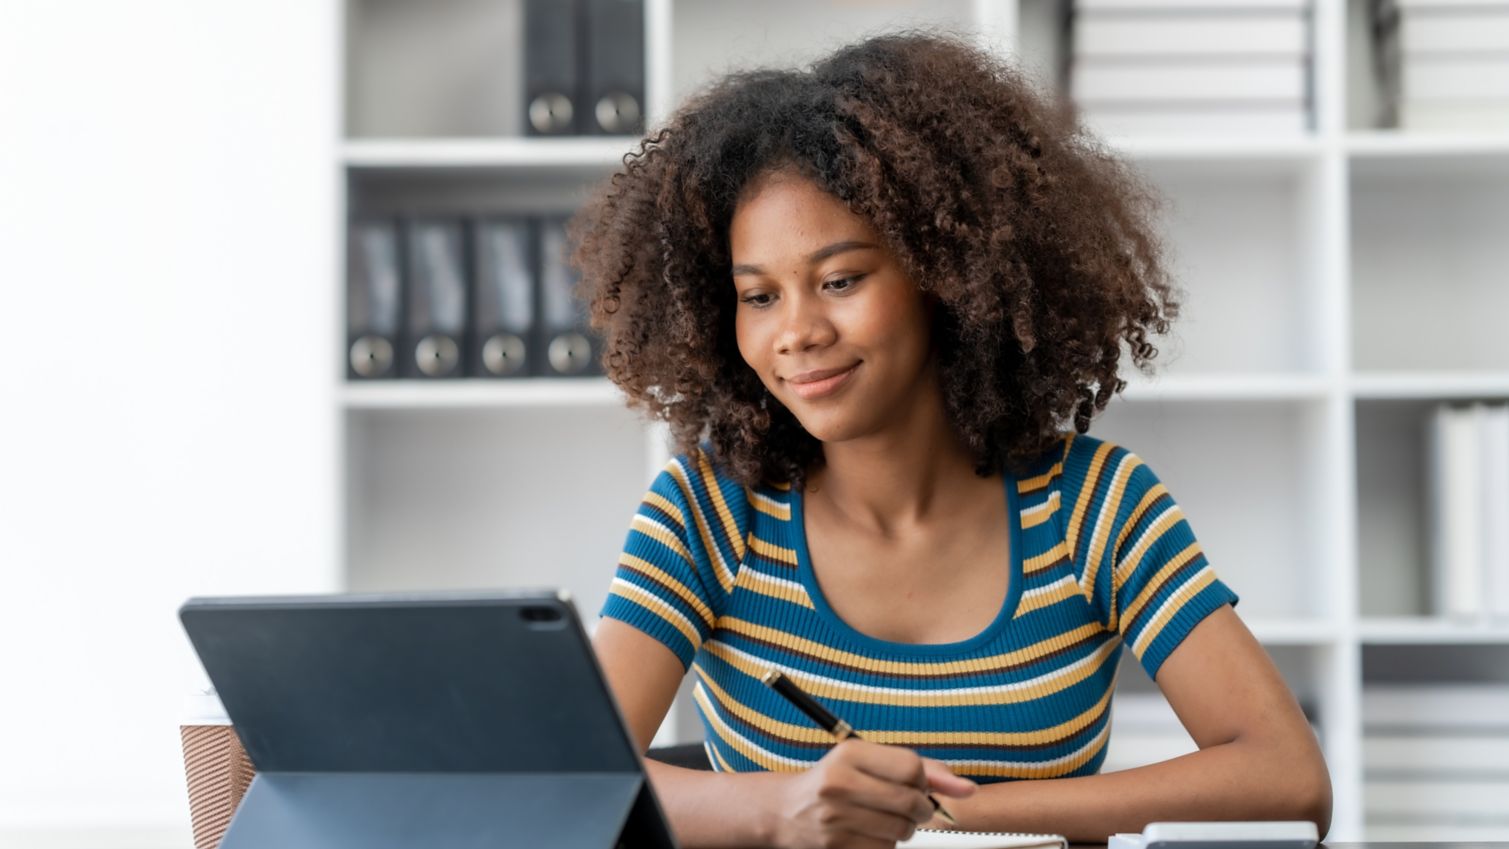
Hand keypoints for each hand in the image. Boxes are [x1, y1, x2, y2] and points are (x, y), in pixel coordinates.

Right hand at [769, 739, 976, 848]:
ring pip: (902, 831)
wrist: (785, 812)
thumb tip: (968, 788)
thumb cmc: (836, 781)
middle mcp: (839, 783)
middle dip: (921, 808)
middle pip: (911, 802)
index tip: (916, 784)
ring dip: (903, 828)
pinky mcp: (836, 847)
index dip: (924, 780)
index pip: (911, 768)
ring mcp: (836, 818)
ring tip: (884, 818)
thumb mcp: (869, 762)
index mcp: (849, 754)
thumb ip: (921, 768)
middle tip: (910, 806)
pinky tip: (869, 833)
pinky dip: (885, 844)